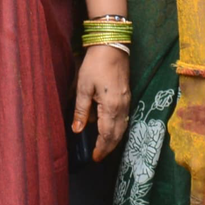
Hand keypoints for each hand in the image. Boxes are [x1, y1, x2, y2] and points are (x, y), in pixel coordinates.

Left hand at [72, 43, 131, 160]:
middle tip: (98, 156)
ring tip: (103, 146)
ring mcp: (127, 101)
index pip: (107, 135)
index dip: (101, 148)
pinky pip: (124, 118)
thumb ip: (81, 110)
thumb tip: (77, 130)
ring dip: (114, 139)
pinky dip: (117, 127)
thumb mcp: (83, 87)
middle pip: (117, 134)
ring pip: (122, 127)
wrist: (112, 46)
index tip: (94, 158)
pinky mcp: (127, 95)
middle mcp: (122, 107)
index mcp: (111, 107)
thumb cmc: (95, 65)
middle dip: (108, 147)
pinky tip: (109, 128)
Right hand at [167, 75, 204, 204]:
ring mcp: (174, 146)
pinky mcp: (170, 132)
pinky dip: (191, 137)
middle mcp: (183, 160)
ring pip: (188, 156)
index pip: (197, 197)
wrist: (200, 92)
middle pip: (195, 171)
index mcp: (199, 167)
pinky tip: (199, 122)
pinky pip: (183, 141)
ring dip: (199, 148)